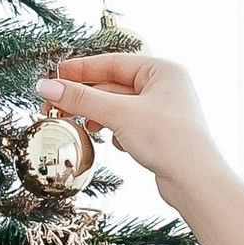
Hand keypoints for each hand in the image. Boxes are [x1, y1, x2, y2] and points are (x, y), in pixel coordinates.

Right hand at [33, 53, 221, 209]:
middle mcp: (165, 87)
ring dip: (99, 116)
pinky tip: (114, 142)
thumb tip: (47, 86)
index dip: (81, 69)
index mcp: (162, 70)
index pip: (112, 63)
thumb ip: (82, 99)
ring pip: (119, 107)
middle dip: (87, 98)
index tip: (54, 77)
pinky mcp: (160, 134)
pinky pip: (128, 125)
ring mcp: (163, 111)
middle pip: (113, 85)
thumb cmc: (170, 140)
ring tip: (83, 125)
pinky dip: (116, 131)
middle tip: (56, 106)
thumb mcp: (120, 114)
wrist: (196, 182)